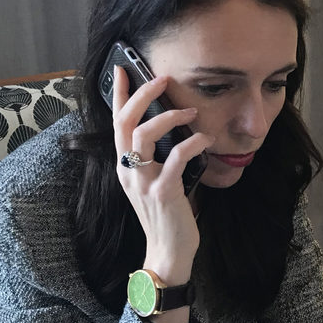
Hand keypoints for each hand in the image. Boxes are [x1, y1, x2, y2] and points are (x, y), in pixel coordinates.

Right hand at [112, 66, 212, 283]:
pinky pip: (176, 157)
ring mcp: (143, 181)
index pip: (117, 124)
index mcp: (125, 167)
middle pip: (124, 123)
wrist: (168, 252)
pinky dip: (193, 143)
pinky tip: (206, 140)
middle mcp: (128, 171)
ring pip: (144, 135)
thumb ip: (156, 161)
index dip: (119, 95)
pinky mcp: (162, 191)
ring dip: (168, 116)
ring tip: (191, 111)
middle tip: (162, 78)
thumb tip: (174, 133)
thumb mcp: (154, 184)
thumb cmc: (165, 217)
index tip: (124, 70)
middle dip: (141, 94)